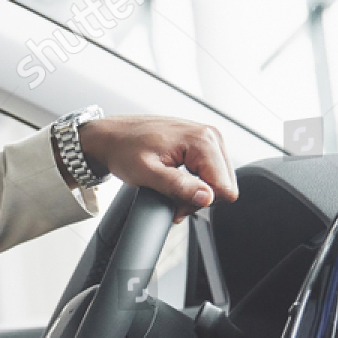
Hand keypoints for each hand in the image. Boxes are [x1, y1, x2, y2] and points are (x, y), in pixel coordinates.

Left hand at [75, 115, 238, 223]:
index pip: (224, 188)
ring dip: (196, 192)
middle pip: (224, 185)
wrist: (112, 136)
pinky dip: (195, 182)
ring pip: (219, 181)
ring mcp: (208, 138)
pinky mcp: (203, 143)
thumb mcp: (147, 173)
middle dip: (199, 198)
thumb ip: (179, 187)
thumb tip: (207, 197)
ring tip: (171, 187)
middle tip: (171, 195)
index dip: (200, 202)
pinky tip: (177, 180)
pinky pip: (211, 172)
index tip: (177, 201)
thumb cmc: (124, 150)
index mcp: (202, 139)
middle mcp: (211, 135)